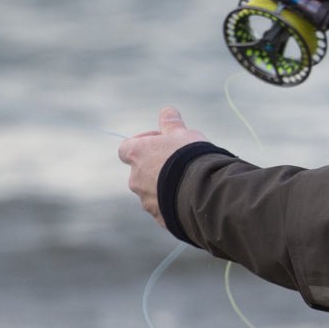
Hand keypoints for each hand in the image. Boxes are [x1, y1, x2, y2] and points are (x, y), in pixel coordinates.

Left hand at [118, 106, 205, 226]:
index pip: (126, 148)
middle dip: (157, 167)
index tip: (161, 141)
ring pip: (152, 190)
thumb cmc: (190, 157)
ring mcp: (146, 200)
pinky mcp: (159, 217)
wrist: (203, 191)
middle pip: (140, 170)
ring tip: (189, 182)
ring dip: (165, 185)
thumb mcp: (183, 134)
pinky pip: (164, 207)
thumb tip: (167, 110)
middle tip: (180, 162)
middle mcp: (135, 179)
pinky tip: (191, 197)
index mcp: (137, 155)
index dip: (142, 143)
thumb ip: (171, 123)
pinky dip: (173, 202)